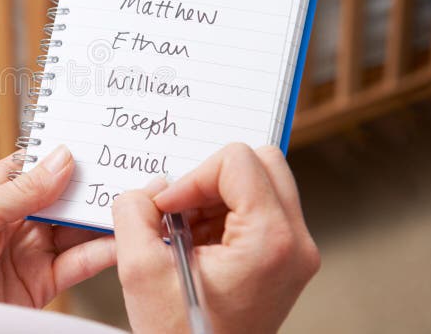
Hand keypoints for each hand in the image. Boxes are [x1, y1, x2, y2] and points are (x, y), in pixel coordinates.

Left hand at [0, 145, 115, 307]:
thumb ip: (23, 190)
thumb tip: (62, 159)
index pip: (35, 165)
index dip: (64, 155)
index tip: (98, 143)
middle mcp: (13, 218)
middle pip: (61, 196)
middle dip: (91, 185)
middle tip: (125, 172)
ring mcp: (28, 250)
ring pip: (74, 228)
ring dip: (101, 217)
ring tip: (131, 203)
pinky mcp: (41, 283)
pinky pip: (77, 263)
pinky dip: (102, 252)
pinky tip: (120, 239)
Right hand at [112, 143, 319, 333]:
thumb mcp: (140, 269)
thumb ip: (134, 211)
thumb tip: (150, 188)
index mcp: (271, 241)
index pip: (238, 161)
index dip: (193, 176)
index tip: (167, 207)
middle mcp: (296, 242)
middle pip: (262, 161)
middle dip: (210, 177)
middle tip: (180, 208)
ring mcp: (295, 251)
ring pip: (259, 181)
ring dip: (214, 196)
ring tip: (184, 232)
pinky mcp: (284, 258)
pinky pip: (256, 206)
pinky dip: (222, 213)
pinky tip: (195, 243)